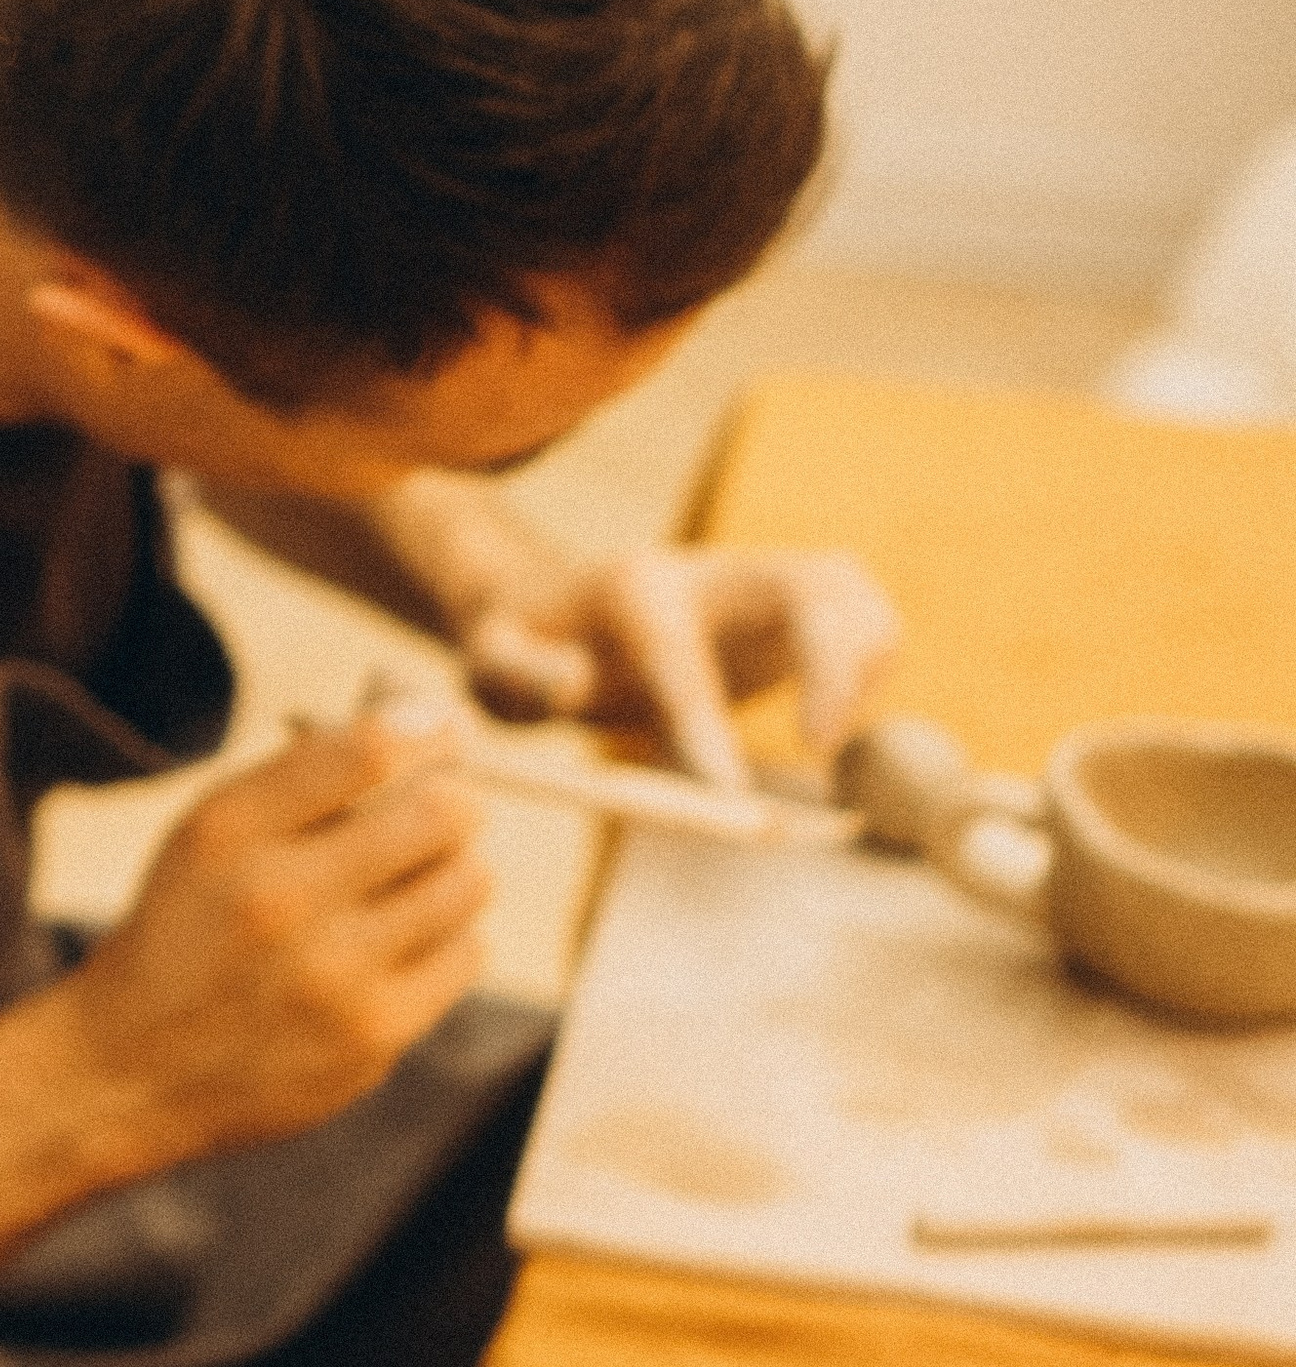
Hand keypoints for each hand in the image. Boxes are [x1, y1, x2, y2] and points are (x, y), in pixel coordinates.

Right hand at [48, 716, 490, 1177]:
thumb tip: (428, 723)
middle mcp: (279, 903)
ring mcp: (332, 980)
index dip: (428, 726)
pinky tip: (408, 938)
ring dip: (457, 866)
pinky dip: (451, 934)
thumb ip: (306, 771)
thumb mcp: (213, 830)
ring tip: (420, 874)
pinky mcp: (371, 1040)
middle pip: (439, 815)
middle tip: (446, 805)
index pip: (365, 752)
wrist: (134, 1065)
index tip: (448, 726)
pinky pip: (466, 954)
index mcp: (232, 834)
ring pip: (467, 884)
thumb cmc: (191, 925)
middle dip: (455, 799)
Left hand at [458, 543, 900, 788]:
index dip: (704, 722)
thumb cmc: (524, 642)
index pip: (680, 651)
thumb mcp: (491, 658)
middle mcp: (707, 571)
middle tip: (818, 746)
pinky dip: (876, 663)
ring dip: (865, 660)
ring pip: (849, 588)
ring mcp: (759, 579)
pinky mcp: (797, 603)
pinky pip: (865, 613)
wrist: (558, 602)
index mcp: (631, 589)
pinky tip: (837, 723)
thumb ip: (518, 671)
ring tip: (828, 740)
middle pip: (803, 584)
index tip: (726, 795)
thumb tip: (575, 687)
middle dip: (831, 660)